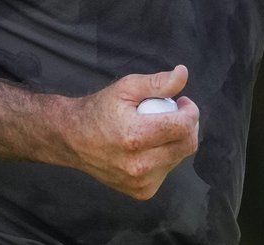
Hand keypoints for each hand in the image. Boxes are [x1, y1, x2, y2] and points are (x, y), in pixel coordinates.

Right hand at [63, 64, 199, 199]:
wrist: (72, 139)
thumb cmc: (99, 110)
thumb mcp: (126, 88)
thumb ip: (157, 82)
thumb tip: (183, 74)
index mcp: (135, 136)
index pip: (183, 127)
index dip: (191, 112)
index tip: (182, 103)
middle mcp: (139, 164)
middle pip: (187, 145)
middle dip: (188, 126)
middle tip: (175, 113)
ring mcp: (141, 182)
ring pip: (179, 158)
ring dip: (176, 141)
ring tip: (157, 129)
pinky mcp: (141, 191)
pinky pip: (167, 171)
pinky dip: (165, 157)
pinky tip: (150, 147)